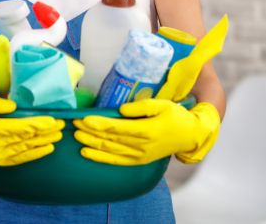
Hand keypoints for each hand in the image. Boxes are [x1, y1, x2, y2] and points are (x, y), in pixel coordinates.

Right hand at [0, 96, 63, 165]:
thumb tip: (13, 106)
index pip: (18, 128)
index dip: (37, 124)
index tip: (52, 119)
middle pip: (26, 139)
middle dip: (45, 132)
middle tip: (63, 124)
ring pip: (26, 149)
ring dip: (44, 142)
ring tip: (59, 134)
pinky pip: (20, 159)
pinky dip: (35, 154)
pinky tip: (47, 149)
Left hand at [73, 99, 219, 165]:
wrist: (190, 136)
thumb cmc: (176, 116)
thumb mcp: (162, 104)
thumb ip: (141, 106)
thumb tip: (121, 109)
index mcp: (147, 129)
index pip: (117, 127)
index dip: (99, 123)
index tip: (84, 118)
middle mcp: (141, 145)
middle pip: (110, 139)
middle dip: (90, 132)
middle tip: (75, 123)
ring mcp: (140, 155)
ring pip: (111, 150)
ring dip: (92, 144)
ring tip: (77, 136)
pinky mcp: (139, 161)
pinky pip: (117, 161)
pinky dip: (101, 157)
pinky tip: (87, 153)